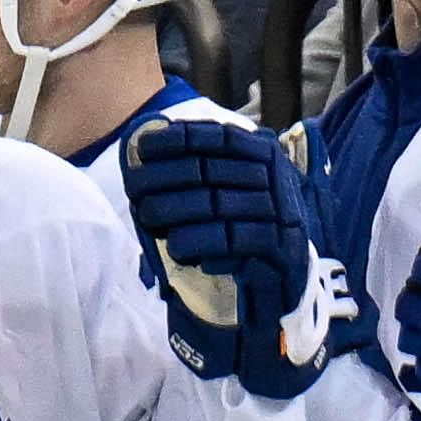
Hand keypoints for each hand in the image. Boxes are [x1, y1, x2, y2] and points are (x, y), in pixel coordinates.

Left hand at [122, 115, 338, 400]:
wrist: (286, 283)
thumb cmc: (246, 232)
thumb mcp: (227, 195)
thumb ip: (199, 173)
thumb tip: (144, 152)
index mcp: (267, 157)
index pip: (222, 137)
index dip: (181, 140)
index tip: (145, 148)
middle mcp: (279, 180)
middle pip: (214, 171)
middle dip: (168, 180)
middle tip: (135, 193)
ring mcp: (284, 215)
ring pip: (222, 206)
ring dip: (180, 215)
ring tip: (150, 225)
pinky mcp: (285, 251)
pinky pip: (239, 243)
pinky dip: (208, 245)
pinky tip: (185, 253)